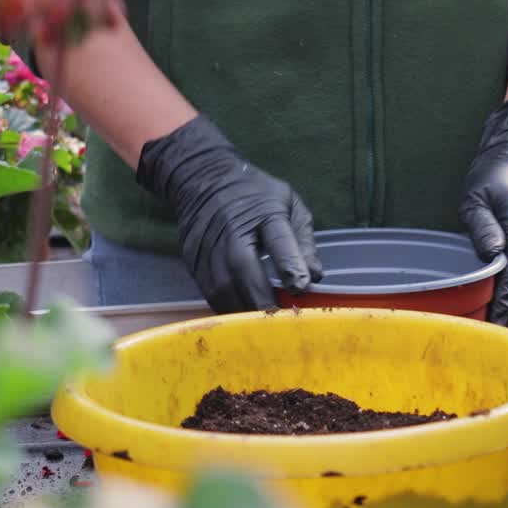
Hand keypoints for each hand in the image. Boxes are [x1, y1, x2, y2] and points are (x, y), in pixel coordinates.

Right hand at [137, 115, 322, 312]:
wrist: (202, 178)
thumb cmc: (255, 194)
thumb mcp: (288, 204)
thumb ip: (303, 240)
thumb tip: (315, 276)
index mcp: (264, 211)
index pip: (278, 238)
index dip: (290, 263)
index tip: (301, 287)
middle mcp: (232, 229)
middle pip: (244, 268)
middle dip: (262, 300)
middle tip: (280, 325)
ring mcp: (208, 245)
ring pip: (222, 287)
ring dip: (243, 312)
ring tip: (262, 329)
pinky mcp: (192, 260)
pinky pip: (209, 292)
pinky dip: (227, 309)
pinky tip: (241, 320)